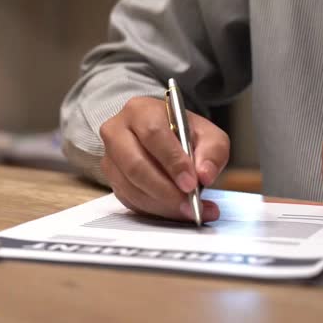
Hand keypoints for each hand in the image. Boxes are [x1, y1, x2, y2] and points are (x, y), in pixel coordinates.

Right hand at [98, 97, 229, 220]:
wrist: (160, 136)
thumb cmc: (182, 132)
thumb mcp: (206, 133)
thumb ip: (212, 151)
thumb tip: (205, 175)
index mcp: (140, 111)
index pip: (153, 134)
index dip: (172, 161)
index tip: (191, 183)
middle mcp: (117, 131)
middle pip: (135, 164)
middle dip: (165, 189)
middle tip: (190, 204)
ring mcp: (110, 157)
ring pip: (130, 187)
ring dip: (162, 204)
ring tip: (189, 210)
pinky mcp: (111, 179)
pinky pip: (130, 200)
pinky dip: (155, 210)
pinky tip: (176, 211)